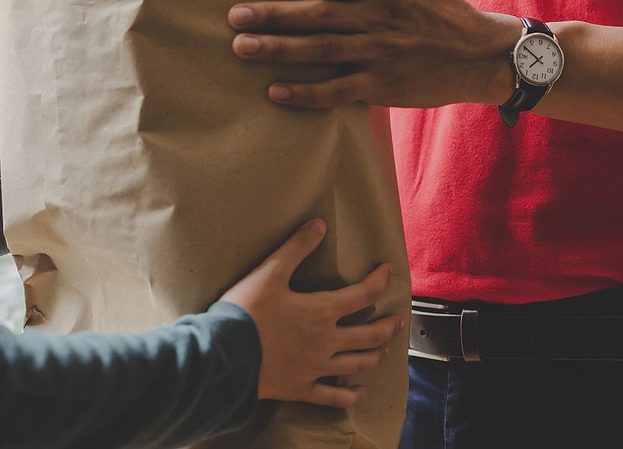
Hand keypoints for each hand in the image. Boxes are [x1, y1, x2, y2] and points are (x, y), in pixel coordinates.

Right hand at [220, 219, 403, 408]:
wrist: (224, 355)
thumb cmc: (245, 311)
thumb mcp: (269, 272)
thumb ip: (296, 247)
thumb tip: (319, 224)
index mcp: (321, 311)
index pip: (363, 294)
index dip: (379, 281)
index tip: (388, 272)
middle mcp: (326, 341)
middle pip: (369, 334)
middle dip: (387, 325)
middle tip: (398, 320)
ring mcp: (315, 368)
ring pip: (357, 364)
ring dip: (375, 355)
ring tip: (384, 349)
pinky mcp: (300, 389)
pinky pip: (333, 397)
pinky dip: (350, 396)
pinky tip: (359, 392)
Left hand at [228, 0, 518, 108]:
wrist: (481, 54)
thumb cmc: (443, 7)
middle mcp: (378, 17)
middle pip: (317, 14)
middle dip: (273, 14)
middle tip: (233, 16)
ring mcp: (380, 53)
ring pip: (321, 51)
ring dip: (279, 50)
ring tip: (241, 49)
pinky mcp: (383, 86)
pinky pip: (338, 91)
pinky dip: (306, 93)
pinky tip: (275, 92)